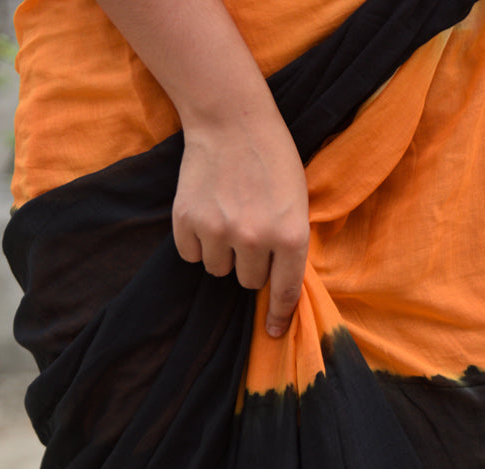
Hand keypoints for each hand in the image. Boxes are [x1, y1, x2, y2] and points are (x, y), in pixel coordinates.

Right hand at [172, 118, 309, 336]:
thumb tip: (275, 289)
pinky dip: (197, 241)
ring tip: (227, 217)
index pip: (284, 292)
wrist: (232, 120)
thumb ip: (289, 246)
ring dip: (222, 253)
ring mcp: (218, 231)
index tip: (272, 332)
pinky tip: (206, 213)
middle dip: (249, 264)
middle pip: (248, 282)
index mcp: (290, 236)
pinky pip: (191, 255)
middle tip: (249, 230)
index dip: (278, 316)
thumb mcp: (297, 203)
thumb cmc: (273, 161)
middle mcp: (254, 238)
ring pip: (218, 270)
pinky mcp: (187, 221)